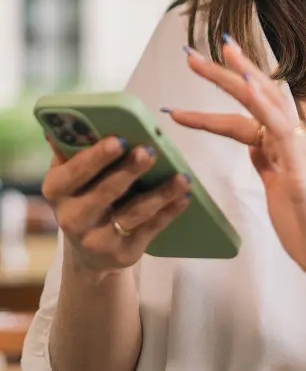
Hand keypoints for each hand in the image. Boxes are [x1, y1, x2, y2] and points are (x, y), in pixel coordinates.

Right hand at [42, 135, 190, 278]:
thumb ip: (74, 148)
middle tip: (151, 151)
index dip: (96, 157)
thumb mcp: (72, 175)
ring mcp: (97, 239)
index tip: (119, 139)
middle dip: (129, 171)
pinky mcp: (123, 253)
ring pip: (133, 213)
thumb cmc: (84, 195)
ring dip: (160, 193)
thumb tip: (73, 117)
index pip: (75, 172)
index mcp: (56, 190)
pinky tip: (184, 196)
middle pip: (105, 192)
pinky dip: (169, 212)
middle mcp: (71, 218)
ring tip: (182, 177)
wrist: (89, 250)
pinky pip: (150, 229)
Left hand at [164, 38, 305, 289]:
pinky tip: (247, 85)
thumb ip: (267, 165)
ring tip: (218, 53)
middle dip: (224, 73)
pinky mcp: (302, 166)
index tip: (200, 71)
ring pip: (268, 103)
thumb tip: (252, 145)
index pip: (249, 111)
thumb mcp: (279, 190)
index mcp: (286, 146)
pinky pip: (279, 128)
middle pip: (256, 96)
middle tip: (191, 55)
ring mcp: (300, 150)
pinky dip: (262, 103)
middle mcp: (295, 139)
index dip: (224, 92)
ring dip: (240, 76)